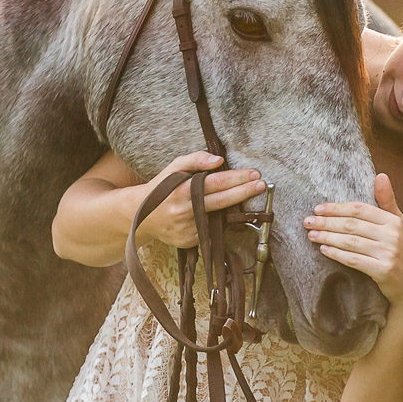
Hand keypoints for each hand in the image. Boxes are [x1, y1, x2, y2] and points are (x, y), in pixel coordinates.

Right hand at [138, 151, 265, 249]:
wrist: (140, 216)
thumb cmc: (162, 188)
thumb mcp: (173, 168)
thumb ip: (195, 159)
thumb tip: (219, 161)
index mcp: (181, 191)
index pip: (215, 183)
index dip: (237, 179)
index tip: (255, 174)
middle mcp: (184, 211)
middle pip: (222, 201)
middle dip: (244, 192)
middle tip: (261, 184)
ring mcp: (187, 229)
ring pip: (218, 218)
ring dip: (234, 207)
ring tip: (246, 194)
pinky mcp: (189, 242)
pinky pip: (210, 230)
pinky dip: (217, 221)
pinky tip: (219, 212)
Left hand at [304, 173, 402, 311]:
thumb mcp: (399, 224)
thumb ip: (388, 201)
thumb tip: (381, 175)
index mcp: (393, 221)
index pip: (360, 209)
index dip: (337, 208)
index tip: (318, 208)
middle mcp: (392, 235)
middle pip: (352, 225)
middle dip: (327, 222)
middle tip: (307, 221)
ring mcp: (388, 253)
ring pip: (350, 242)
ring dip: (328, 237)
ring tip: (312, 235)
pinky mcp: (383, 270)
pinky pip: (354, 260)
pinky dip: (337, 254)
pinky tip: (324, 250)